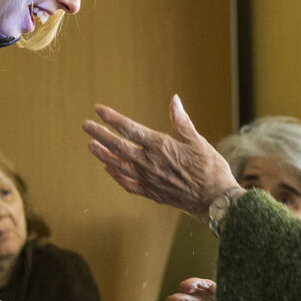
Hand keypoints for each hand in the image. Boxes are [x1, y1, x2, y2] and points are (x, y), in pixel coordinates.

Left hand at [82, 95, 238, 220]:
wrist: (215, 200)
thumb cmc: (210, 168)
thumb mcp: (198, 141)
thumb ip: (182, 121)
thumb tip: (174, 100)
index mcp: (161, 146)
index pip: (130, 129)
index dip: (113, 119)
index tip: (98, 110)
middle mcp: (150, 163)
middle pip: (119, 147)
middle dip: (100, 135)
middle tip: (86, 126)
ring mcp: (149, 180)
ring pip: (119, 166)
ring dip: (103, 155)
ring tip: (91, 146)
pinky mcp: (152, 193)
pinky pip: (129, 184)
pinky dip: (117, 176)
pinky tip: (109, 170)